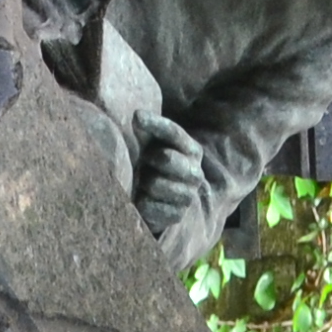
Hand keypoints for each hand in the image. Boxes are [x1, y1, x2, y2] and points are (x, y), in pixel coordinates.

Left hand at [131, 115, 219, 230]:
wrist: (159, 199)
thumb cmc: (153, 161)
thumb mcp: (152, 142)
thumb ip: (148, 127)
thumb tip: (138, 116)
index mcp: (192, 150)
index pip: (174, 133)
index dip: (155, 123)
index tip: (136, 116)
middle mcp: (195, 173)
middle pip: (166, 158)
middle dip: (149, 158)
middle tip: (145, 160)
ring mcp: (188, 196)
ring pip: (155, 183)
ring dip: (144, 182)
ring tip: (144, 181)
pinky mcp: (176, 216)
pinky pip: (150, 206)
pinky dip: (142, 202)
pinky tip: (144, 198)